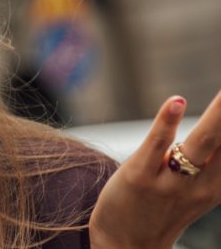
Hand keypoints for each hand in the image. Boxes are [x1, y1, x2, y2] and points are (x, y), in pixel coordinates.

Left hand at [90, 89, 220, 248]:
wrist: (125, 244)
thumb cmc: (164, 206)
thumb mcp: (198, 188)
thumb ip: (212, 159)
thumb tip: (219, 123)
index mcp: (218, 184)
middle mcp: (202, 183)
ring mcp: (171, 181)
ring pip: (201, 142)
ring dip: (218, 115)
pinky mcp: (140, 176)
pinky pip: (157, 145)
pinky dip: (167, 123)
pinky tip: (177, 102)